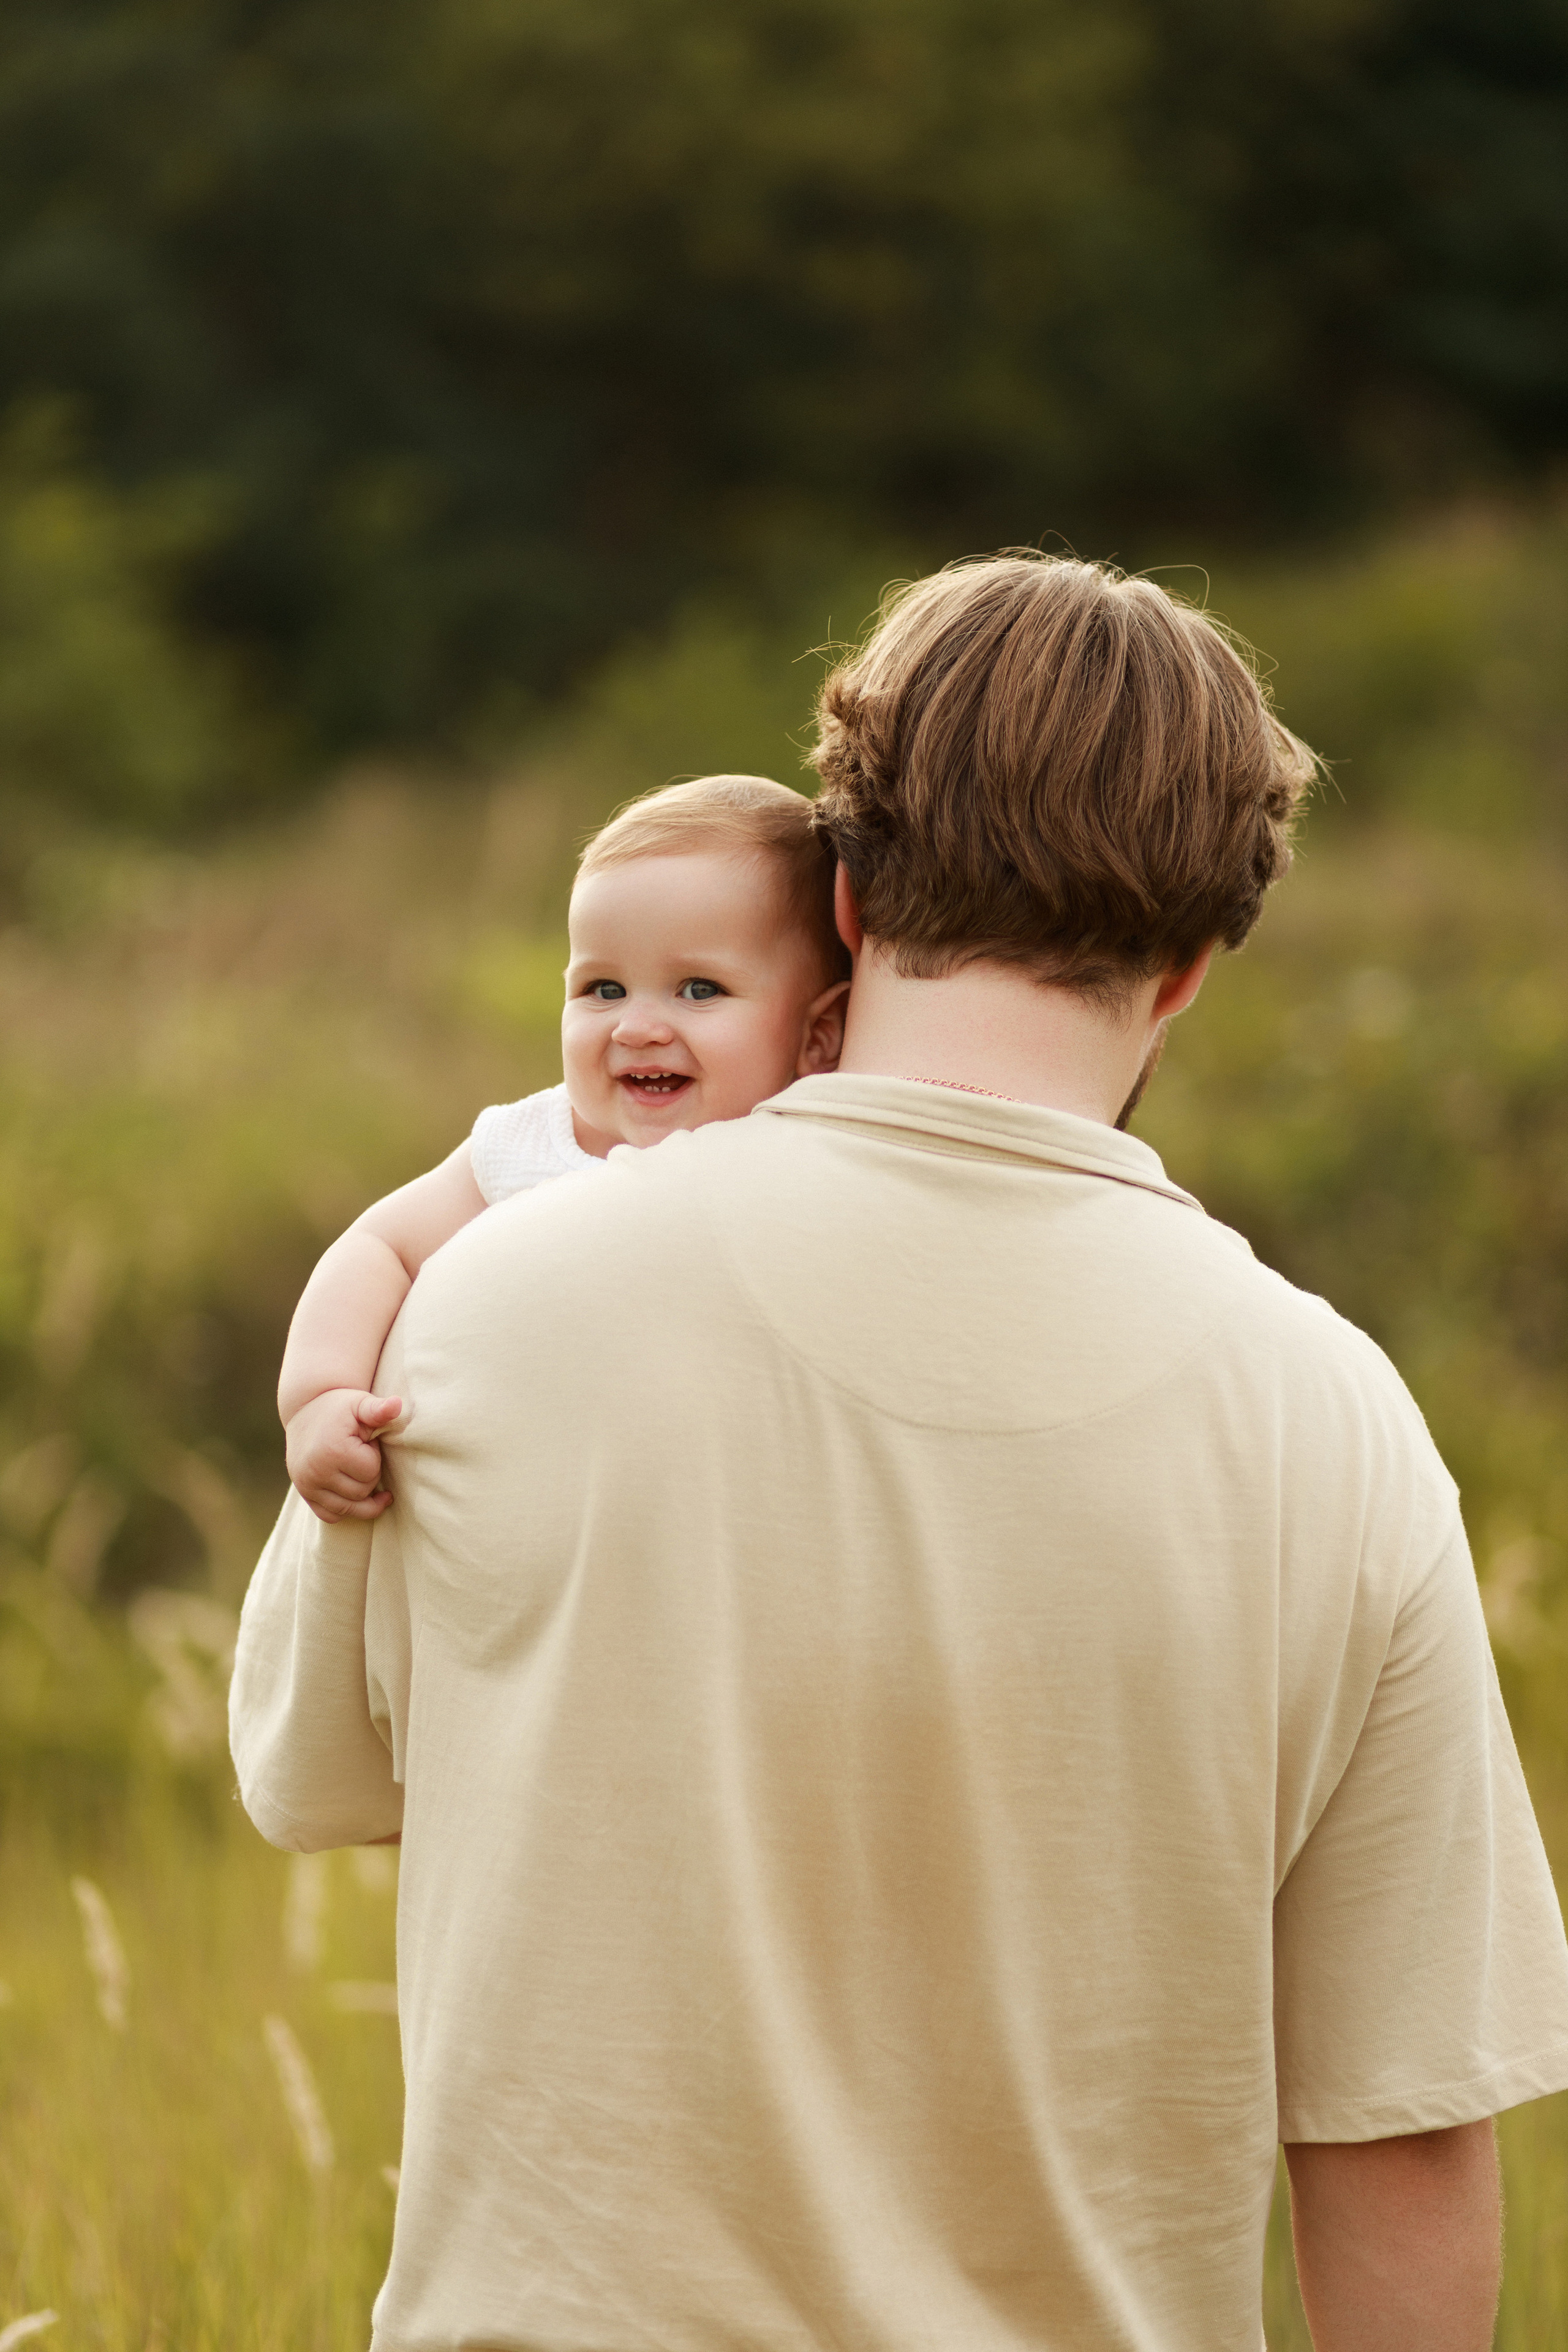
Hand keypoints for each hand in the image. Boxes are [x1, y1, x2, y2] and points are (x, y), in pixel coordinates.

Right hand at [285, 1390, 403, 1523]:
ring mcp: (307, 1486)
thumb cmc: (339, 1407)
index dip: (374, 1457)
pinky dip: (344, 1509)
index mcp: (332, 1450)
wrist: (305, 1409)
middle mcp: (315, 1472)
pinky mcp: (304, 1493)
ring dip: (361, 1495)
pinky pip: (330, 1515)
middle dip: (368, 1475)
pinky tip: (353, 1495)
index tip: (365, 1442)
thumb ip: (378, 1409)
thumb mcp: (359, 1403)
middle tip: (359, 1453)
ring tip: (361, 1473)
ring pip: (349, 1509)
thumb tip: (397, 1404)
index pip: (370, 1472)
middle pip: (361, 1493)